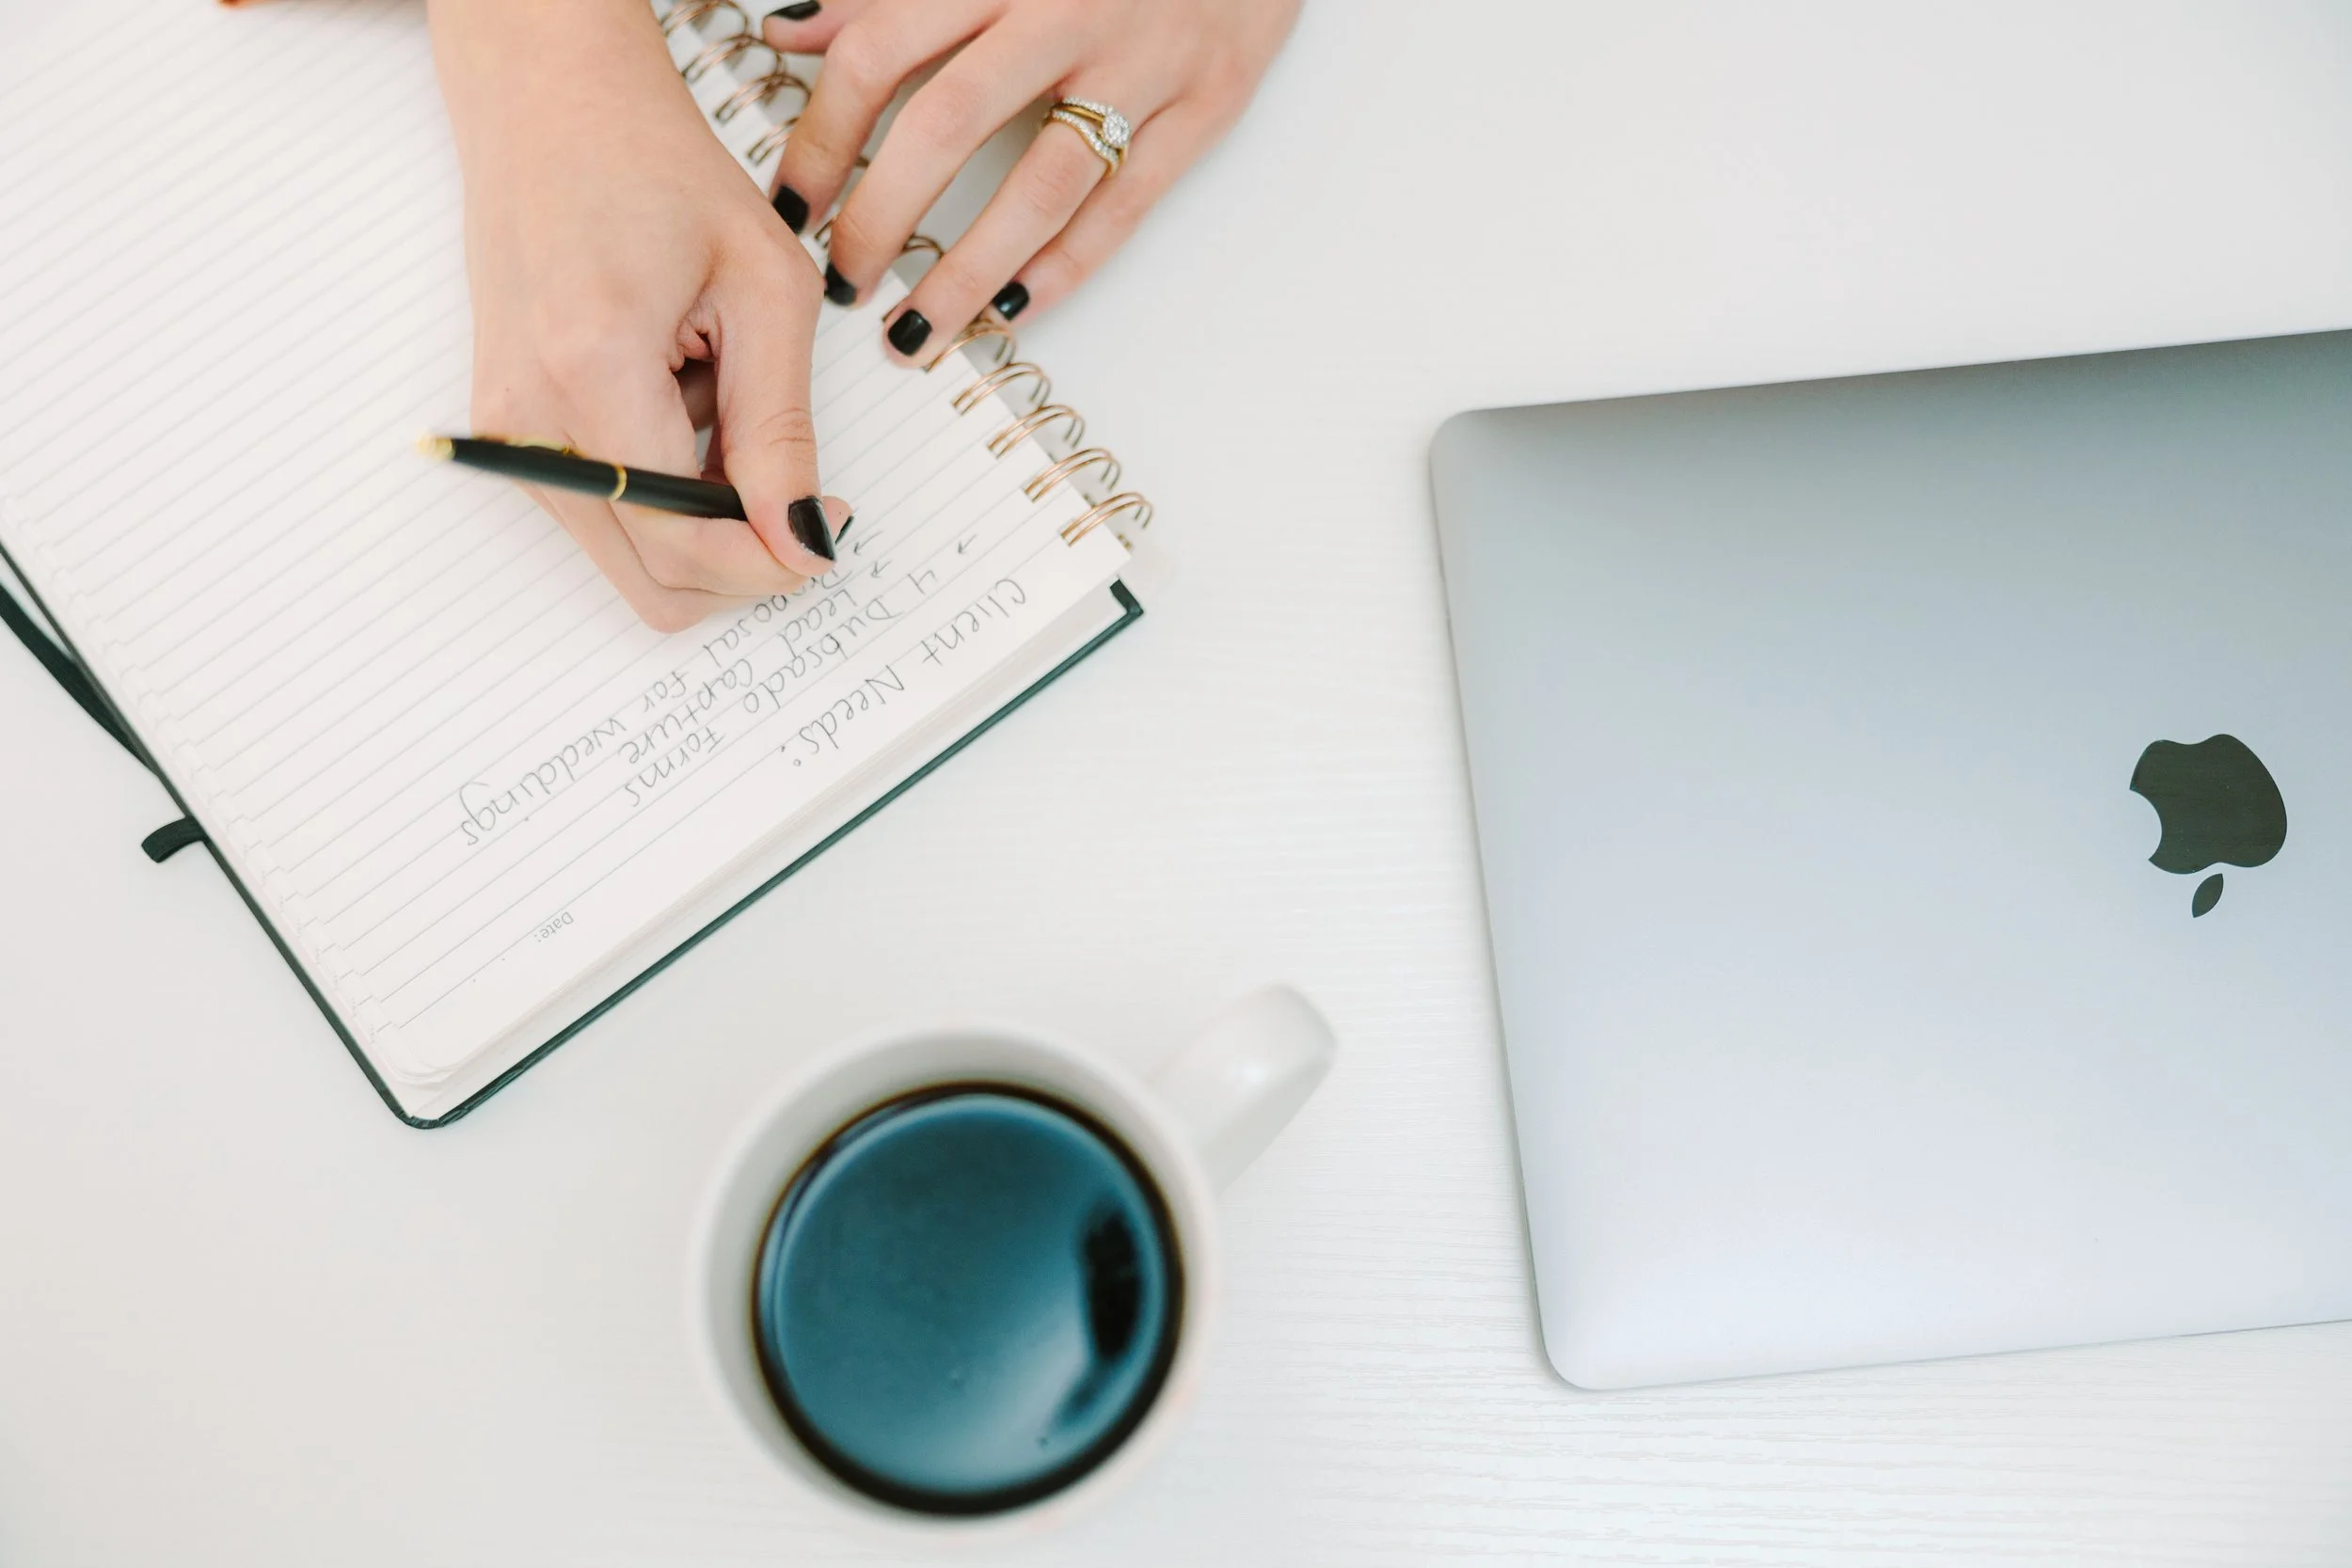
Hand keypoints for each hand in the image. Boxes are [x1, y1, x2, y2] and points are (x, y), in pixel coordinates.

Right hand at [428, 0, 847, 631]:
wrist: (549, 101)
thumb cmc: (649, 163)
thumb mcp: (763, 287)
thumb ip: (783, 429)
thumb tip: (803, 543)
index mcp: (589, 369)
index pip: (685, 542)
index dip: (773, 561)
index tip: (828, 529)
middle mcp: (526, 419)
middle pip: (652, 583)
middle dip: (741, 561)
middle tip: (798, 493)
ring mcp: (504, 435)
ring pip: (629, 562)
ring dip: (700, 523)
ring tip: (725, 414)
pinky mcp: (505, 435)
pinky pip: (602, 519)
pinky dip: (661, 494)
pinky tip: (684, 408)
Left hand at [762, 0, 1299, 360]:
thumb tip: (789, 30)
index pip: (879, 53)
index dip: (823, 134)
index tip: (793, 202)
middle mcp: (1062, 13)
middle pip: (946, 122)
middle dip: (881, 215)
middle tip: (841, 278)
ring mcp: (1138, 65)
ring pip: (1039, 184)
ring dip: (968, 270)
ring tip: (916, 327)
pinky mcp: (1201, 108)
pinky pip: (1124, 207)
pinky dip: (1067, 267)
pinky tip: (1015, 309)